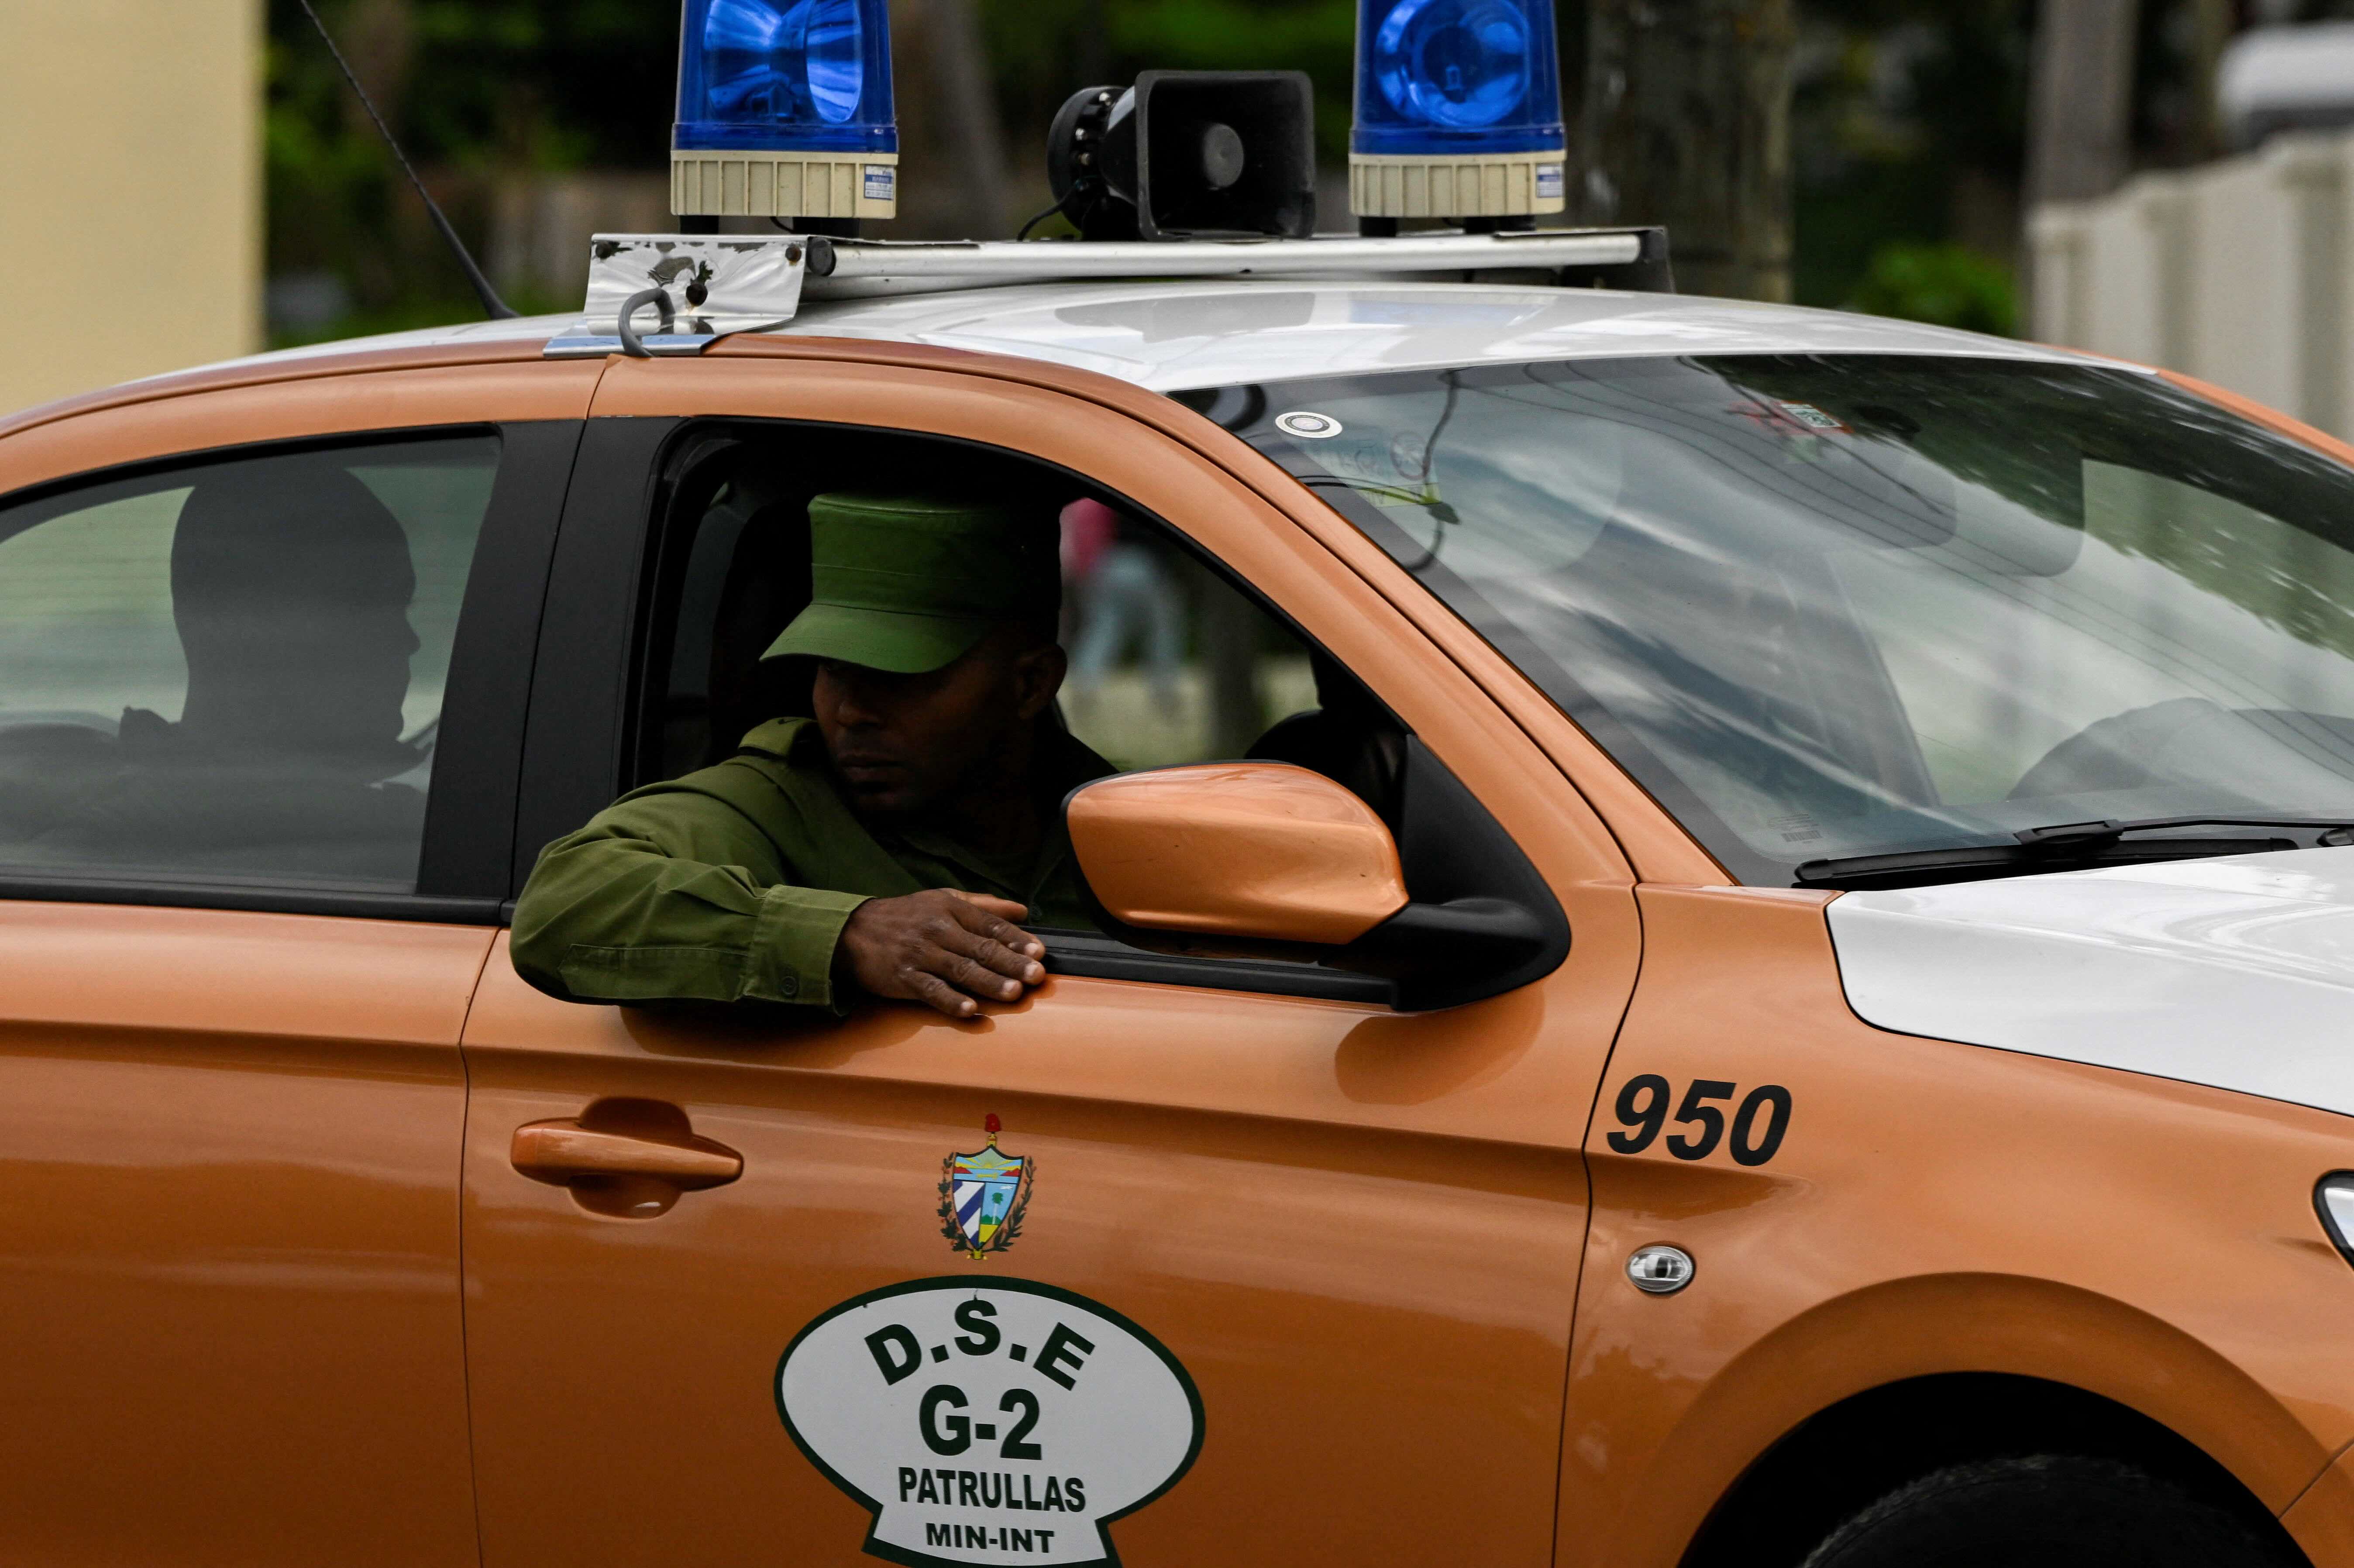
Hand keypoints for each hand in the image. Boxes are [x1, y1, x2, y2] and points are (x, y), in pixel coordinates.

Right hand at [838, 889, 1047, 1018]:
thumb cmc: (905, 915)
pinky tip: (970, 1009)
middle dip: (1011, 963)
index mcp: (950, 910)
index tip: (1039, 952)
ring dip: (989, 982)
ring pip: (961, 970)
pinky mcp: (905, 977)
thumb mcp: (942, 899)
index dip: (1016, 939)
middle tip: (1036, 975)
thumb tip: (1023, 911)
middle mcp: (938, 930)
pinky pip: (932, 990)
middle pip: (981, 949)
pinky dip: (951, 1000)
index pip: (990, 925)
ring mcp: (921, 955)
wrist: (852, 932)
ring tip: (1013, 993)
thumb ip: (984, 906)